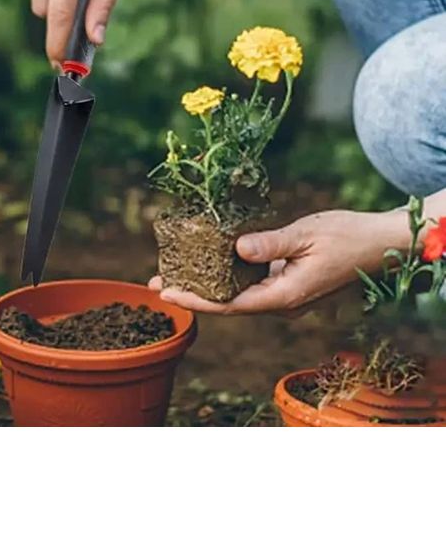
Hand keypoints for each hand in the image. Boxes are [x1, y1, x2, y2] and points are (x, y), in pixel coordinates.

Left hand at [149, 208, 408, 315]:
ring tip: (175, 270)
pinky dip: (228, 272)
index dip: (195, 300)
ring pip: (238, 292)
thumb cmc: (348, 237)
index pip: (229, 304)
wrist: (381, 243)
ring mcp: (287, 293)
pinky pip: (252, 282)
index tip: (165, 293)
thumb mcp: (307, 234)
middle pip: (228, 302)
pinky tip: (212, 258)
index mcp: (285, 296)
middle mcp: (283, 301)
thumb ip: (271, 244)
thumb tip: (236, 248)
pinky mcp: (289, 281)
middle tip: (157, 280)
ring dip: (208, 283)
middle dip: (192, 293)